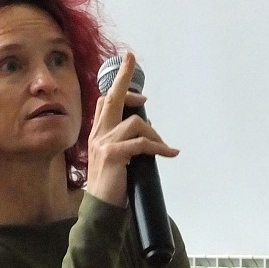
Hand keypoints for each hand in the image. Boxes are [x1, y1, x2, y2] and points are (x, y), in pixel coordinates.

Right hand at [85, 50, 178, 206]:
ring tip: (164, 149)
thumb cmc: (111, 185)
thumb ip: (125, 142)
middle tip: (131, 58)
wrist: (100, 209)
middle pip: (111, 98)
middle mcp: (98, 135)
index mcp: (98, 134)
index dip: (119, 88)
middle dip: (123, 77)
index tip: (136, 84)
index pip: (105, 103)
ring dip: (155, 135)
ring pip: (137, 124)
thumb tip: (146, 128)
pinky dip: (160, 148)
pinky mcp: (114, 156)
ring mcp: (104, 144)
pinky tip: (170, 153)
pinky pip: (142, 144)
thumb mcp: (116, 159)